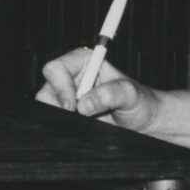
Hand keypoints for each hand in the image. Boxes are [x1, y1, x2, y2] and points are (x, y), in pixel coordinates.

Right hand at [35, 49, 165, 129]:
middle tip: (80, 118)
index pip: (55, 69)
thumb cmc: (141, 102)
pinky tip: (84, 127)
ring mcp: (69, 98)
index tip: (73, 106)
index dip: (60, 88)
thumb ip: (111, 94)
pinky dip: (65, 127)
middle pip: (46, 90)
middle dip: (59, 106)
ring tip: (89, 121)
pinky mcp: (70, 114)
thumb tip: (84, 105)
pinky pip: (55, 121)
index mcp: (84, 62)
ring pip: (47, 108)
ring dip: (64, 118)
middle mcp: (73, 78)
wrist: (144, 122)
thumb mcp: (131, 95)